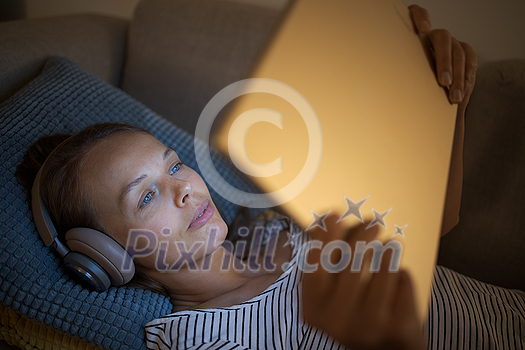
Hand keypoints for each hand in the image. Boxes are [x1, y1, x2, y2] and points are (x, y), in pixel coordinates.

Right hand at [302, 215, 425, 349]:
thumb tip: (329, 221)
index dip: (324, 236)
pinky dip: (403, 275)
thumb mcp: (331, 300)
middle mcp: (337, 319)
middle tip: (374, 221)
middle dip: (364, 234)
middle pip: (350, 260)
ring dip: (388, 251)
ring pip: (382, 268)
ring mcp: (368, 325)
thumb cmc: (354, 317)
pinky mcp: (397, 328)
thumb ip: (326, 269)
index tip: (333, 214)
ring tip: (391, 246)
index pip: (315, 264)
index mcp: (314, 309)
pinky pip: (403, 283)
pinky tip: (399, 276)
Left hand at [409, 5, 477, 114]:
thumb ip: (398, 72)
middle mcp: (433, 35)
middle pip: (442, 38)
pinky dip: (466, 78)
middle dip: (444, 61)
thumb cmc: (406, 80)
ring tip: (454, 97)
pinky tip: (462, 93)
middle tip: (443, 82)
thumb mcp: (399, 74)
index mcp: (413, 36)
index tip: (424, 28)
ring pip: (459, 52)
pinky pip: (470, 60)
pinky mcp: (463, 51)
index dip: (420, 16)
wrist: (420, 87)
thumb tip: (389, 85)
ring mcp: (449, 42)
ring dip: (458, 76)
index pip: (416, 13)